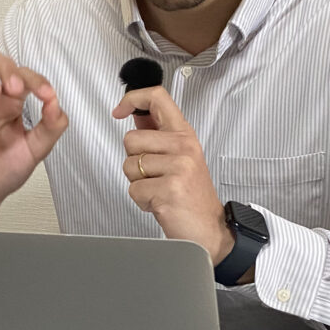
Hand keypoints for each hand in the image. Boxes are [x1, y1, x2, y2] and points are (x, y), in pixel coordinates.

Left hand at [112, 82, 232, 263]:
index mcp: (185, 135)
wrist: (208, 230)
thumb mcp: (182, 158)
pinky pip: (134, 190)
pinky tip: (160, 202)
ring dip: (137, 183)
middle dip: (133, 161)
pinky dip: (141, 201)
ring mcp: (178, 167)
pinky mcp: (170, 188)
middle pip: (131, 138)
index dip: (132, 99)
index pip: (157, 98)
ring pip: (129, 165)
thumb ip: (159, 135)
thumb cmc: (193, 198)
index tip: (120, 110)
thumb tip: (136, 115)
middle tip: (155, 175)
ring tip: (159, 189)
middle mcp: (183, 147)